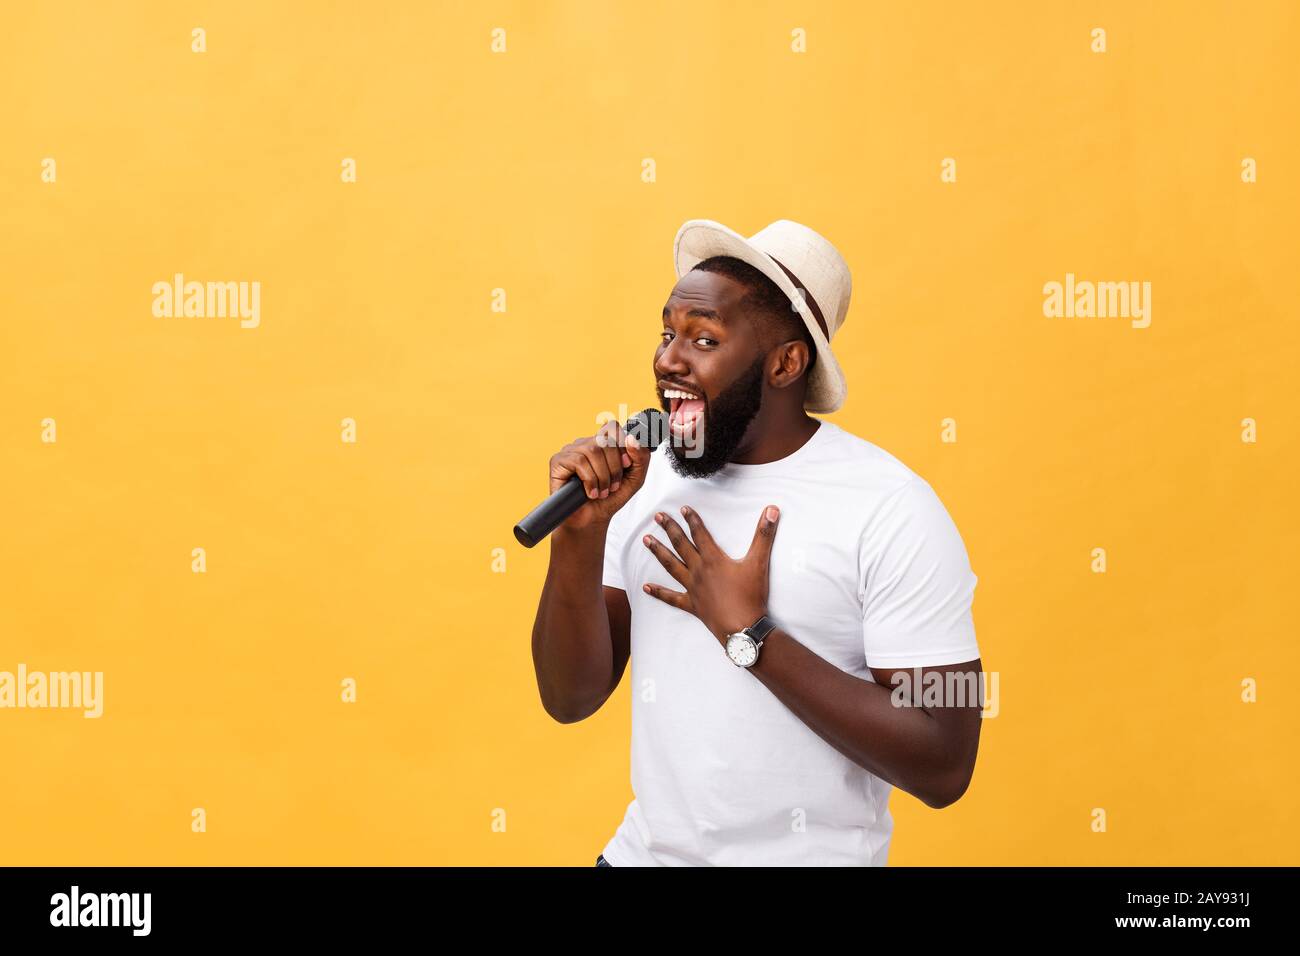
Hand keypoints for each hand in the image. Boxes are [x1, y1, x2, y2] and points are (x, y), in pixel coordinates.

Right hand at [547, 419, 651, 531]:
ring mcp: (570, 450)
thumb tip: (631, 439)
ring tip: (601, 491)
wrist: (592, 519)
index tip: (626, 465)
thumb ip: (641, 457)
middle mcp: (586, 443)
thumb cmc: (610, 498)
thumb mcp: (635, 478)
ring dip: (602, 476)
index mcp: (603, 443)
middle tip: (613, 485)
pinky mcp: (558, 461)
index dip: (622, 445)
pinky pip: (578, 461)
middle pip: (605, 440)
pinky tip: (590, 492)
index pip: (613, 427)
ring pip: (592, 451)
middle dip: (614, 468)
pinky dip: (589, 480)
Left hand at [640, 504, 779, 644]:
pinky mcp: (692, 605)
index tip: (682, 508)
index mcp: (713, 559)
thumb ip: (764, 534)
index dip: (692, 520)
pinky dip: (658, 592)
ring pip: (671, 566)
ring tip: (646, 540)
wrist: (743, 628)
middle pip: (681, 545)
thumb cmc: (751, 596)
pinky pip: (671, 597)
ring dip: (658, 552)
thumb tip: (772, 509)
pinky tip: (645, 587)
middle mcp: (699, 571)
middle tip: (657, 516)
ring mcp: (693, 588)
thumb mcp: (759, 562)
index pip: (700, 534)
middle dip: (670, 529)